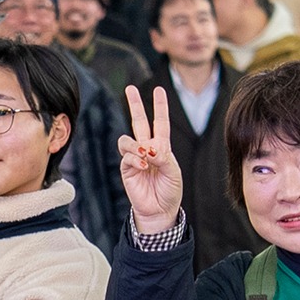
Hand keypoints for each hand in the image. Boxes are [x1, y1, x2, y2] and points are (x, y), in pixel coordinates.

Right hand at [118, 85, 182, 234]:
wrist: (160, 210)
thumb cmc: (170, 191)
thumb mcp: (173, 171)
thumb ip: (163, 157)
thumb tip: (149, 148)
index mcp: (162, 146)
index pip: (160, 121)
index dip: (160, 106)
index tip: (159, 89)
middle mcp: (147, 148)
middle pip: (139, 121)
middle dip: (135, 105)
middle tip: (129, 88)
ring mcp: (135, 158)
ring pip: (128, 139)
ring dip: (136, 144)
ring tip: (145, 155)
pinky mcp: (127, 169)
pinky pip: (126, 157)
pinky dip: (135, 159)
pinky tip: (143, 165)